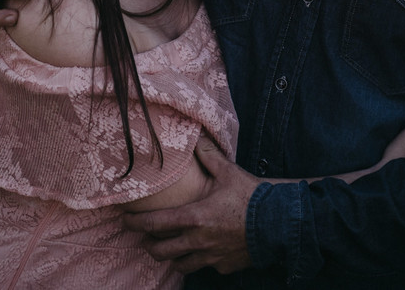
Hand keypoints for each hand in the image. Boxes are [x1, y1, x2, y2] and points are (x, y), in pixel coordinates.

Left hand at [123, 136, 256, 273]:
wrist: (279, 224)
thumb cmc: (252, 197)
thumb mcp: (229, 172)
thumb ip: (208, 156)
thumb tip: (195, 136)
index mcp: (194, 218)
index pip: (154, 224)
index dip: (135, 224)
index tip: (125, 221)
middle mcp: (197, 241)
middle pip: (161, 251)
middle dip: (149, 245)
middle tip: (146, 238)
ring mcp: (211, 257)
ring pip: (181, 265)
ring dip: (173, 258)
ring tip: (171, 250)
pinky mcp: (225, 266)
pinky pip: (207, 267)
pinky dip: (203, 260)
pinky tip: (206, 252)